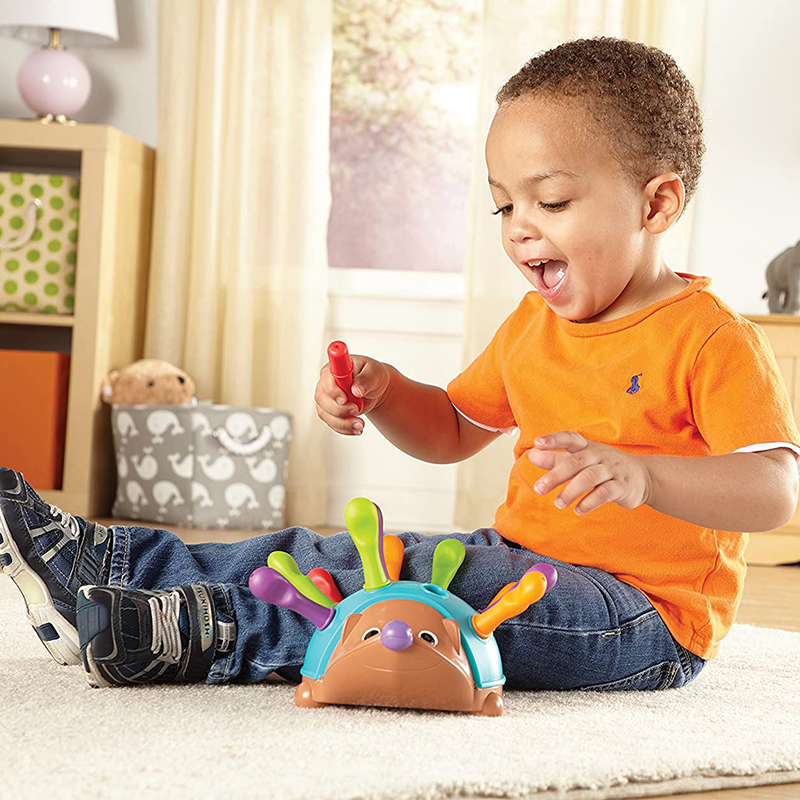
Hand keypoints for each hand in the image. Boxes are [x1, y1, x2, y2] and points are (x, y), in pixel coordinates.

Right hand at [315, 355, 390, 435]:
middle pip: (322, 399)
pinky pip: (332, 424)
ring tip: (360, 424)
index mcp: (335, 368)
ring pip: (325, 414)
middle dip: (339, 409)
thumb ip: (366, 379)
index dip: (333, 390)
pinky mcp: (330, 412)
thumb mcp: (375, 373)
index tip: (344, 399)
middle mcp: (326, 383)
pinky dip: (345, 429)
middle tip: (356, 410)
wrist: (374, 390)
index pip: (326, 378)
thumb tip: (357, 389)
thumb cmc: (372, 376)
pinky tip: (357, 429)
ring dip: (343, 423)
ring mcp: (327, 399)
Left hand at [528, 431, 652, 514]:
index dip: (554, 439)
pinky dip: (590, 502)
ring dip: (571, 491)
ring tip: (558, 504)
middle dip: (555, 475)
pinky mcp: (622, 486)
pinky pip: (605, 492)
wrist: (643, 476)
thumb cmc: (603, 466)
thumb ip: (556, 459)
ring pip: (590, 477)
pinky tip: (578, 510)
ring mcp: (612, 469)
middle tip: (538, 489)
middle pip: (576, 462)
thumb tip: (531, 455)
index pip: (570, 438)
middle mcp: (599, 455)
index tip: (537, 444)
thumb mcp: (580, 460)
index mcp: (587, 447)